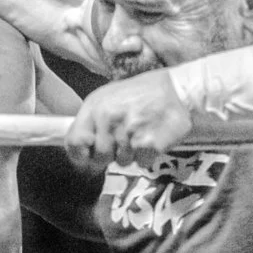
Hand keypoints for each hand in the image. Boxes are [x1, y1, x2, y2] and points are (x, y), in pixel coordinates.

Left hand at [66, 70, 192, 166]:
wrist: (179, 90)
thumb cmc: (143, 94)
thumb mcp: (110, 98)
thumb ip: (93, 121)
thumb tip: (80, 146)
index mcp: (95, 106)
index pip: (73, 142)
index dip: (79, 156)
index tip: (87, 160)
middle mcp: (108, 119)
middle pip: (99, 157)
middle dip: (111, 154)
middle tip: (126, 139)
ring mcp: (128, 132)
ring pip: (121, 161)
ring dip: (131, 154)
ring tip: (141, 133)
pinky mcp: (148, 144)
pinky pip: (141, 162)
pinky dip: (148, 155)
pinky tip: (153, 137)